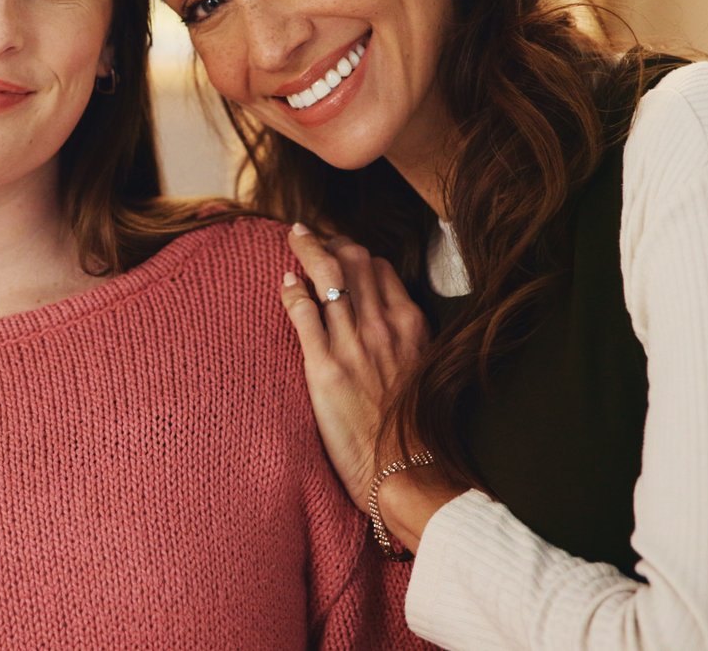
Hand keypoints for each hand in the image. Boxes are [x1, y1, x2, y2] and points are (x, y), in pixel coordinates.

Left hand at [281, 224, 429, 507]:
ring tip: (293, 239)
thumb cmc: (413, 428)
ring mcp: (353, 344)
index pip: (379, 267)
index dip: (355, 253)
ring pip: (327, 275)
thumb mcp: (422, 370)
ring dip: (307, 251)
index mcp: (410, 325)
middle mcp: (383, 326)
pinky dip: (292, 291)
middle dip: (328, 242)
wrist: (405, 470)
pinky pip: (304, 312)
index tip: (338, 251)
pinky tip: (285, 283)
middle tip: (308, 236)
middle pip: (353, 260)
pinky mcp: (325, 367)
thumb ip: (406, 339)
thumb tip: (387, 320)